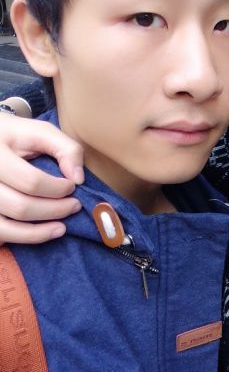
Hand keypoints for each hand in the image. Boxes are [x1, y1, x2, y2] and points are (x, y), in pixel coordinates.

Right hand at [0, 113, 83, 243]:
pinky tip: (39, 233)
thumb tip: (78, 178)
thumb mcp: (41, 132)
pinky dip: (20, 238)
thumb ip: (66, 149)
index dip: (57, 188)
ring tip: (62, 228)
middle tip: (74, 206)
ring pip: (5, 227)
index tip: (73, 186)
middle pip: (20, 207)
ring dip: (39, 232)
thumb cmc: (15, 137)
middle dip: (55, 210)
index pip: (31, 181)